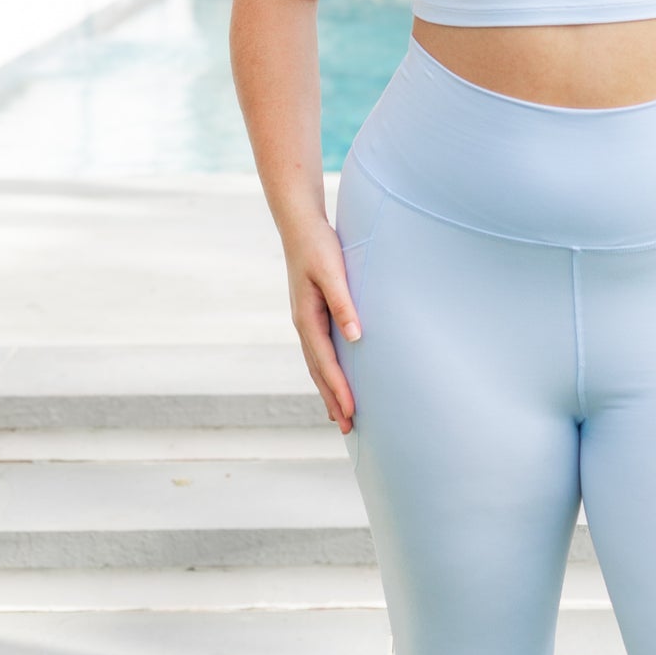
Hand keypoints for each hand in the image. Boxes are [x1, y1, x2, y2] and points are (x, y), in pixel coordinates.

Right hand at [284, 214, 360, 434]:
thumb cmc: (319, 246)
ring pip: (316, 365)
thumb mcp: (333, 272)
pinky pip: (317, 352)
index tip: (352, 411)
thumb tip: (355, 337)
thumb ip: (343, 304)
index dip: (339, 388)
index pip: (326, 362)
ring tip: (340, 416)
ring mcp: (304, 321)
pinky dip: (325, 372)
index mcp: (306, 318)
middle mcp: (302, 324)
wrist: (300, 226)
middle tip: (348, 429)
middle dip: (332, 400)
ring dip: (327, 390)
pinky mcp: (310, 315)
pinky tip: (332, 380)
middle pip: (318, 371)